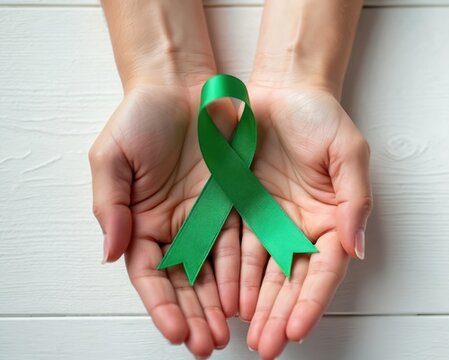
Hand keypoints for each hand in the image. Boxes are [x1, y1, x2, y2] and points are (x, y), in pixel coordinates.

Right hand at [89, 83, 240, 356]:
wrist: (184, 83)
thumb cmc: (141, 116)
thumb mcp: (112, 157)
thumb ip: (110, 205)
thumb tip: (110, 252)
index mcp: (144, 224)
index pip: (153, 277)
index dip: (163, 306)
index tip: (176, 332)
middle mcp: (179, 229)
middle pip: (188, 284)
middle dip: (197, 316)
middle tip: (208, 345)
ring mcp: (211, 219)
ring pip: (218, 272)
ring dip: (224, 304)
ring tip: (232, 332)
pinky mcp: (240, 204)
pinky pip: (247, 243)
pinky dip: (249, 272)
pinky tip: (255, 296)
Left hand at [238, 84, 371, 358]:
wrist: (280, 89)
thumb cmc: (320, 116)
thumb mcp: (349, 152)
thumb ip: (355, 200)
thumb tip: (356, 247)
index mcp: (332, 220)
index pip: (324, 271)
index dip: (311, 301)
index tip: (297, 328)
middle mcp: (302, 228)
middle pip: (292, 282)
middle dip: (280, 316)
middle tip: (267, 345)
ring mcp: (270, 223)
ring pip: (262, 275)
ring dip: (255, 307)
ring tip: (245, 335)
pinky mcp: (241, 212)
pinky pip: (234, 251)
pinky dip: (231, 278)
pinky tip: (225, 302)